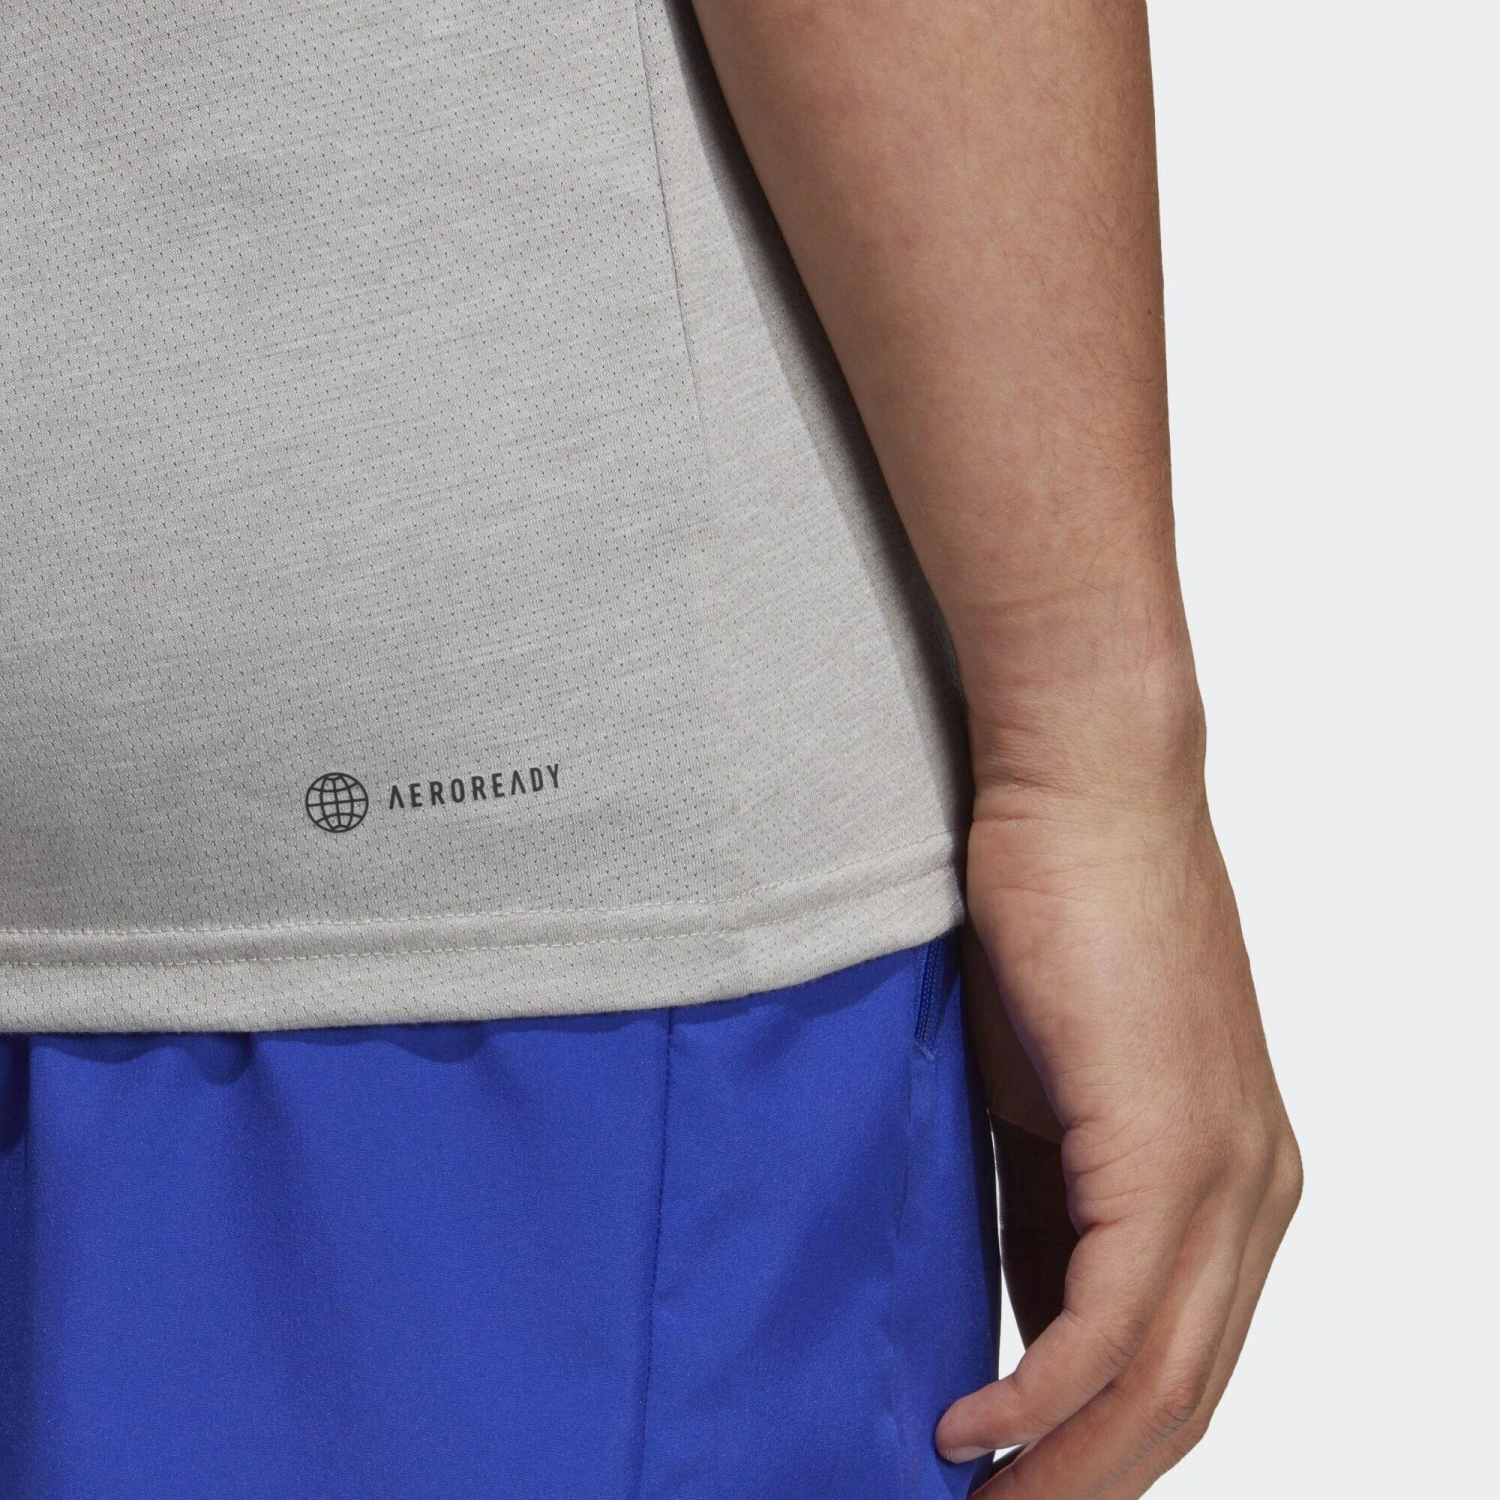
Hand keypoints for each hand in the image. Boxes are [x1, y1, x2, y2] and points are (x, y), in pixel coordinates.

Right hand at [937, 784, 1300, 1496]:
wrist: (1082, 792)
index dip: (1099, 1449)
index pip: (1180, 1361)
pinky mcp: (1167, 1149)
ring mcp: (1221, 1174)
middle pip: (1180, 1399)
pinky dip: (1037, 1398)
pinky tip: (970, 1434)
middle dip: (1083, 1487)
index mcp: (1231, 1181)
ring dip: (1061, 1470)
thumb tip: (1010, 1301)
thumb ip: (1044, 1199)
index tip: (1014, 1489)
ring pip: (1156, 1382)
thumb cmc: (1056, 919)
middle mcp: (1252, 1193)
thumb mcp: (1044, 1090)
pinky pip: (1106, 1322)